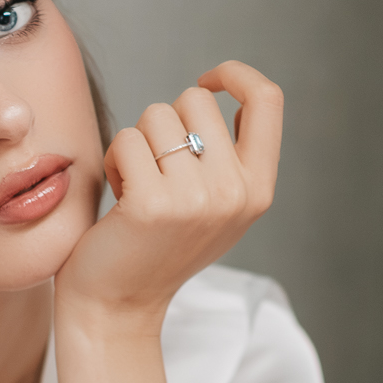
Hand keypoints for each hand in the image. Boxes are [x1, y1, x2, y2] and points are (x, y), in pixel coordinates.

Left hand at [55, 61, 281, 331]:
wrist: (118, 308)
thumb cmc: (157, 250)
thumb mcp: (216, 207)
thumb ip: (231, 158)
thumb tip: (228, 92)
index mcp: (259, 190)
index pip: (268, 99)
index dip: (236, 75)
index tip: (207, 81)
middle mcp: (235, 192)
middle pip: (196, 100)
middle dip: (164, 123)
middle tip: (154, 169)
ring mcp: (196, 199)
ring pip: (156, 115)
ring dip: (136, 144)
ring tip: (136, 187)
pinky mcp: (151, 204)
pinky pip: (127, 141)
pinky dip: (114, 161)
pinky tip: (118, 199)